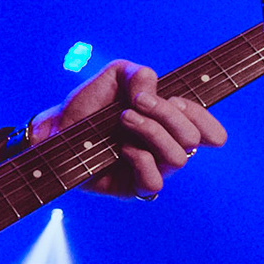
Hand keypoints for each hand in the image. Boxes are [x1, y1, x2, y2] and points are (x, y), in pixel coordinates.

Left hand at [31, 60, 227, 200]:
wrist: (57, 125)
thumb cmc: (89, 103)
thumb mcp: (117, 75)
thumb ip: (141, 75)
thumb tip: (153, 94)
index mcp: (168, 123)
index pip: (205, 127)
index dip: (201, 116)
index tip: (176, 100)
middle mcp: (164, 147)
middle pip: (192, 138)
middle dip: (167, 115)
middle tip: (137, 103)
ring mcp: (151, 168)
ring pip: (178, 158)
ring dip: (152, 131)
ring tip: (124, 118)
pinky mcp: (132, 187)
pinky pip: (154, 182)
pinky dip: (140, 159)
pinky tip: (121, 147)